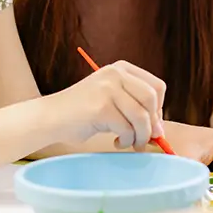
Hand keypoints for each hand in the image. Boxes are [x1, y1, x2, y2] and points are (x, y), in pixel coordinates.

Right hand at [49, 61, 165, 149]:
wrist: (51, 117)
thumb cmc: (83, 113)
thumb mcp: (113, 101)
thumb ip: (136, 108)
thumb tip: (161, 132)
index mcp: (121, 69)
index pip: (157, 87)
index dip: (159, 109)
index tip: (151, 124)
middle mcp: (116, 74)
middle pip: (152, 100)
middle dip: (152, 124)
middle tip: (144, 139)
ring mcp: (107, 89)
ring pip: (142, 117)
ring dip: (140, 137)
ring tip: (129, 143)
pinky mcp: (101, 108)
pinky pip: (127, 129)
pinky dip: (126, 141)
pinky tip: (116, 142)